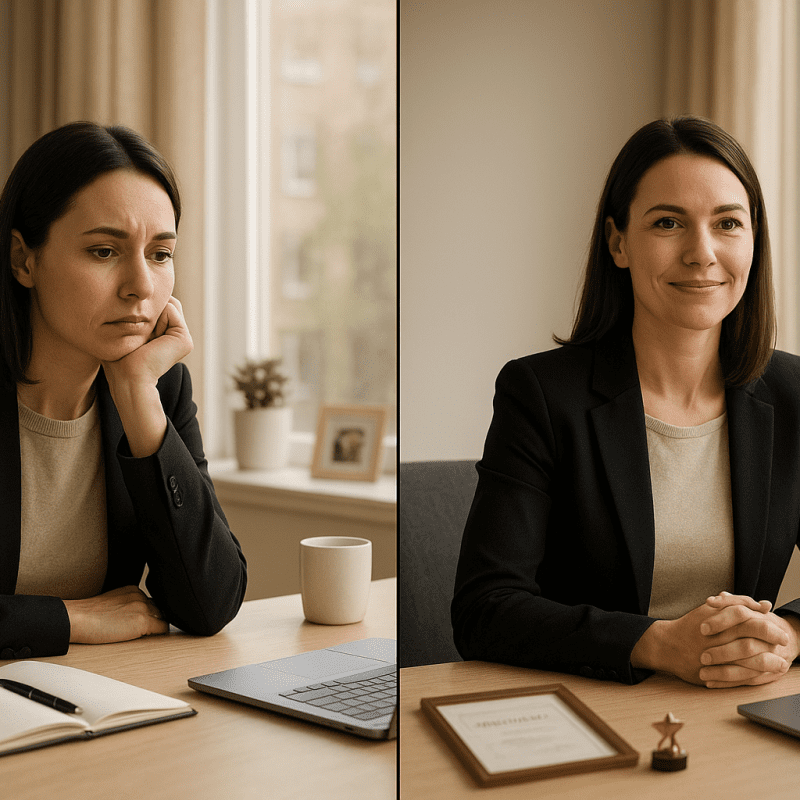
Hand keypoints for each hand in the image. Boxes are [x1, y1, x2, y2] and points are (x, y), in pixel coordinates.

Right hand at [63, 586, 168, 643]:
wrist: (78, 618)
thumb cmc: (88, 615)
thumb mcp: (112, 603)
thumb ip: (126, 605)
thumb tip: (134, 617)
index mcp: (133, 590)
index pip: (151, 601)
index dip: (149, 613)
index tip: (142, 622)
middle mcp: (140, 595)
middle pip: (159, 609)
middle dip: (155, 619)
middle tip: (145, 631)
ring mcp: (143, 607)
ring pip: (162, 617)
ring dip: (157, 626)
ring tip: (145, 635)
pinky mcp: (143, 621)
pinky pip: (163, 628)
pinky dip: (160, 633)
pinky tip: (149, 638)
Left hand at [101, 297, 192, 457]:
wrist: (129, 378)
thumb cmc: (119, 359)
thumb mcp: (125, 331)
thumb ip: (136, 314)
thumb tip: (140, 296)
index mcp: (164, 336)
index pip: (157, 306)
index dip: (141, 308)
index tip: (130, 329)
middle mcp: (176, 337)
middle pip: (165, 303)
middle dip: (148, 309)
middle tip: (138, 332)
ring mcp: (183, 338)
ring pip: (169, 303)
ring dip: (152, 313)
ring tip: (145, 336)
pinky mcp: (185, 340)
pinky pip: (171, 309)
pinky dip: (157, 316)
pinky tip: (152, 337)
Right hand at [632, 594, 790, 686]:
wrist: (667, 645)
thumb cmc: (692, 625)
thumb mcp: (711, 609)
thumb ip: (737, 603)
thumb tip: (764, 605)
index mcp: (716, 620)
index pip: (747, 619)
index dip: (768, 625)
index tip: (781, 630)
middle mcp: (716, 637)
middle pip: (750, 638)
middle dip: (770, 642)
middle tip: (784, 644)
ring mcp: (715, 656)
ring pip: (747, 660)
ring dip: (768, 662)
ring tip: (782, 663)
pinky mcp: (713, 671)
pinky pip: (738, 676)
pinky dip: (755, 675)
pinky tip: (766, 674)